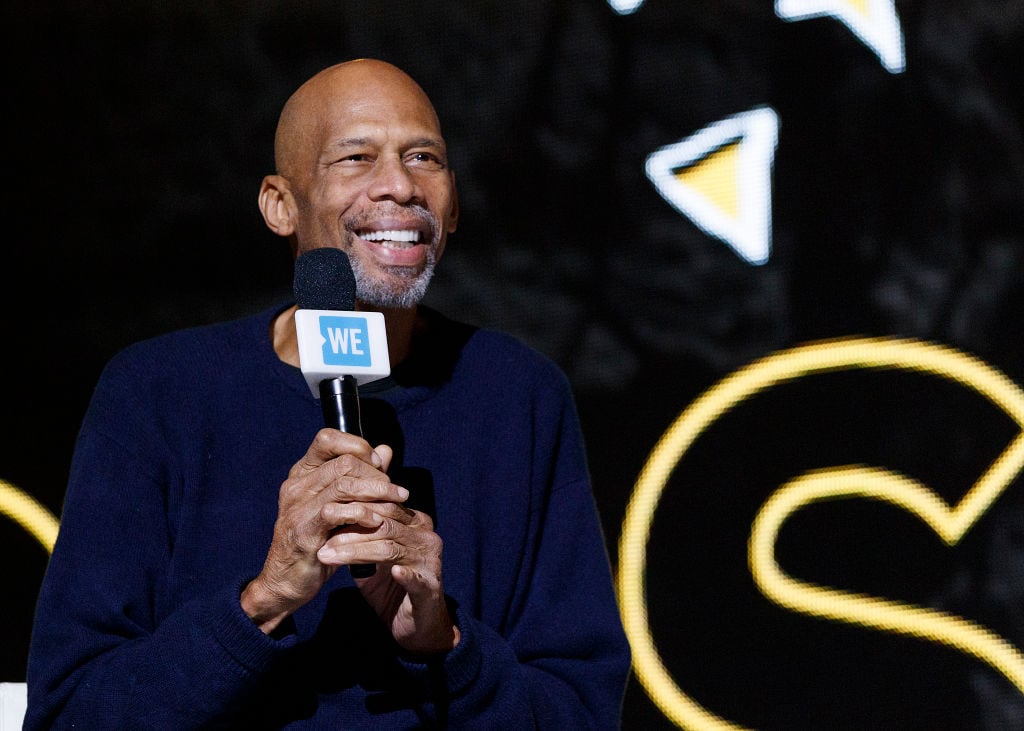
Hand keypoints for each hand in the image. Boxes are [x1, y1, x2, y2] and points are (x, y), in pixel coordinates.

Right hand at [241, 429, 404, 632]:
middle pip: (344, 462)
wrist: (286, 582)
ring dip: (377, 492)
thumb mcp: (340, 506)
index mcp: (302, 473)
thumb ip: (361, 477)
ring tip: (396, 501)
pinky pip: (335, 512)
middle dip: (377, 474)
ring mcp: (297, 507)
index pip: (327, 438)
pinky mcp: (303, 531)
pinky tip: (376, 521)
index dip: (358, 446)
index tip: (379, 464)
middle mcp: (296, 485)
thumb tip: (385, 450)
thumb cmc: (317, 541)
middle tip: (395, 490)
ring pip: (344, 484)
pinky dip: (362, 513)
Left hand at [317, 490, 459, 656]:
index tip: (323, 519)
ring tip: (329, 556)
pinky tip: (393, 572)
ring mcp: (430, 562)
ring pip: (390, 550)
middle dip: (350, 532)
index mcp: (414, 523)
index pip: (382, 509)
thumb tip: (329, 522)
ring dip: (357, 552)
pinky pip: (416, 578)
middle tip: (322, 541)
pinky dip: (405, 575)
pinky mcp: (430, 587)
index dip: (352, 512)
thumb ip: (359, 540)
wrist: (416, 625)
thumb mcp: (372, 560)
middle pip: (384, 526)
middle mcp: (426, 537)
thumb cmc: (391, 588)